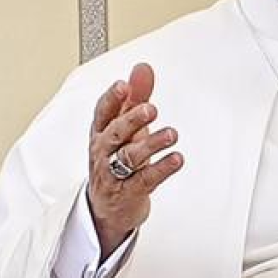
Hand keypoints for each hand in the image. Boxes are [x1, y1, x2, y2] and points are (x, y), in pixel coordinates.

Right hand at [87, 63, 182, 257]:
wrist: (107, 208)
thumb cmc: (115, 160)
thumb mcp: (126, 127)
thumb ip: (136, 97)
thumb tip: (142, 69)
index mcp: (101, 132)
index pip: (103, 113)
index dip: (112, 99)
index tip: (123, 86)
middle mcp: (105, 151)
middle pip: (115, 133)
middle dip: (132, 120)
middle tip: (151, 109)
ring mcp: (115, 173)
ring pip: (130, 156)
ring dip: (152, 144)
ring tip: (171, 134)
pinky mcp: (131, 192)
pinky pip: (146, 179)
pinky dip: (162, 168)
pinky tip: (176, 159)